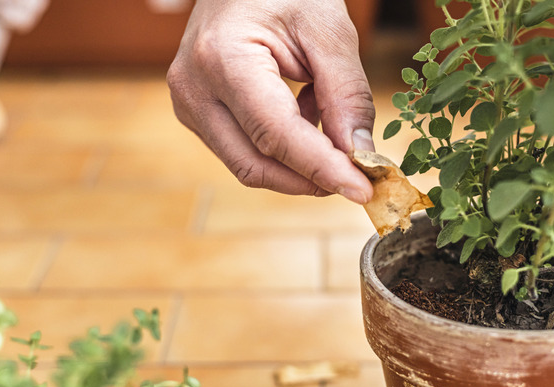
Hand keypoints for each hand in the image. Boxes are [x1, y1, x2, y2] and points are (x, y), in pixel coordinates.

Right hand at [167, 0, 375, 203]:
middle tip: (359, 175)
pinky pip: (244, 150)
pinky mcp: (199, 113)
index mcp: (222, 58)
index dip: (321, 168)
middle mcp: (194, 89)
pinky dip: (284, 147)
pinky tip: (304, 109)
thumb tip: (359, 154)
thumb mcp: (328, 29)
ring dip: (298, 161)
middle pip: (255, 164)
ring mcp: (190, 104)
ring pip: (249, 164)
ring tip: (326, 114)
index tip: (363, 190)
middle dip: (310, 178)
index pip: (275, 135)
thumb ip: (346, 93)